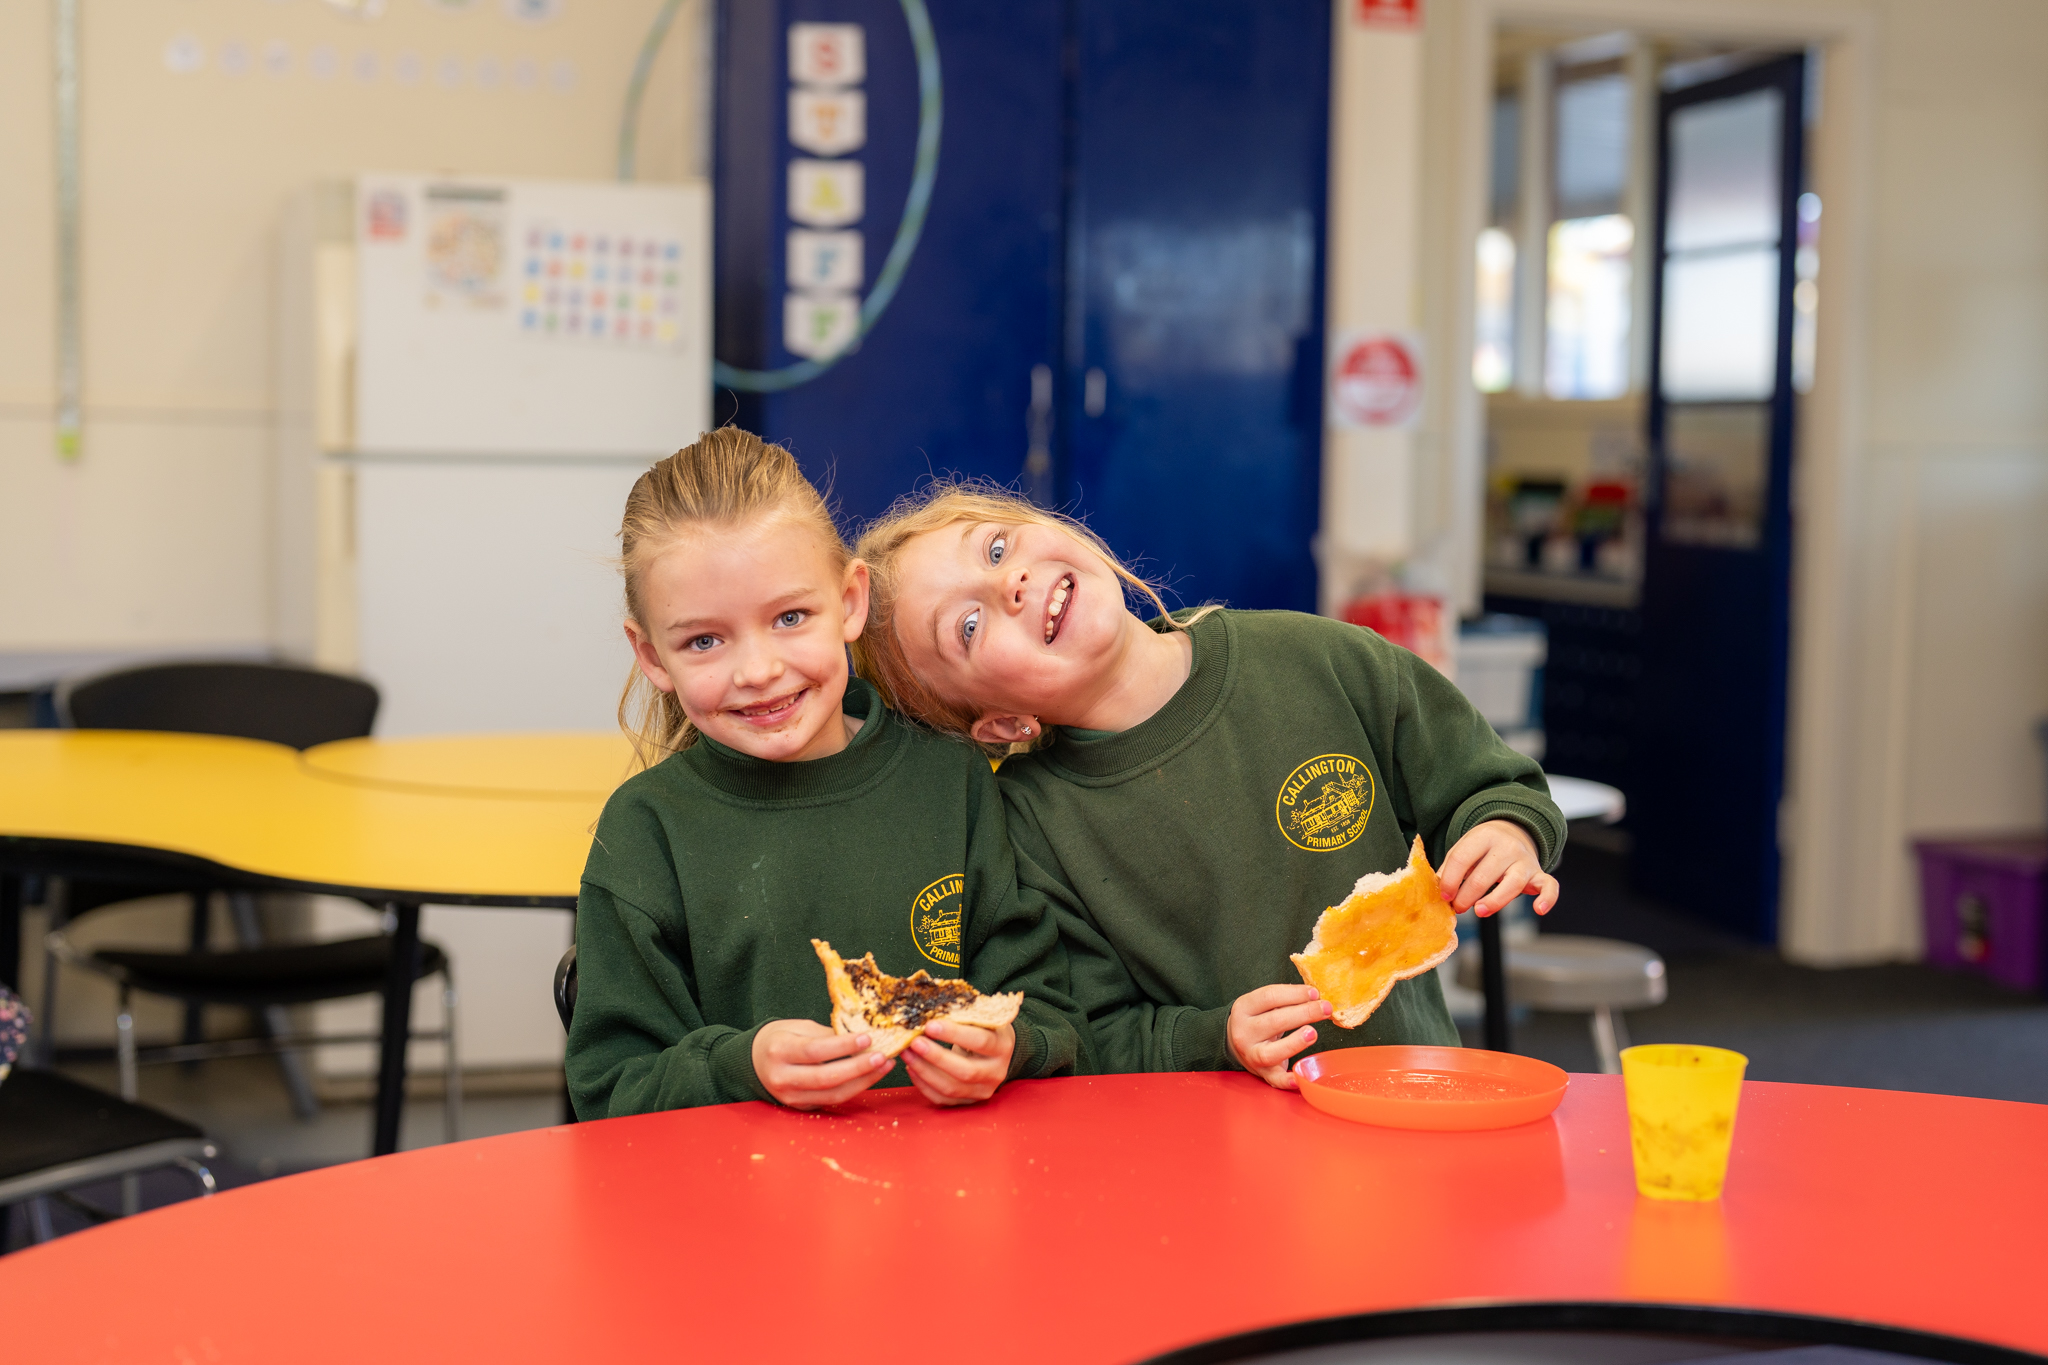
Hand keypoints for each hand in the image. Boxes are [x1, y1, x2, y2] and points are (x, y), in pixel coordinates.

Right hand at [752, 1018, 893, 1108]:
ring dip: (862, 1082)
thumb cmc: (780, 1039)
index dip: (843, 1046)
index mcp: (779, 1051)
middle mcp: (782, 1077)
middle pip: (826, 1078)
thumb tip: (860, 1037)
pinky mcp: (800, 1107)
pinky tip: (869, 1076)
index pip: (815, 1051)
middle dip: (858, 1068)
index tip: (867, 1038)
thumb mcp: (798, 1028)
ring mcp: (790, 1097)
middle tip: (882, 1056)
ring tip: (883, 1066)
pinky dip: (853, 1089)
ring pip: (832, 1094)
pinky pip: (831, 1101)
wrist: (755, 1061)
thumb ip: (826, 1034)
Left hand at [904, 1020, 1013, 1105]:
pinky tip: (911, 1068)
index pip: (980, 1041)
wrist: (997, 1052)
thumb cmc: (984, 1029)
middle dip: (936, 1057)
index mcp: (1002, 1046)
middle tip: (914, 1042)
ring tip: (907, 1054)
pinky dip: (923, 1085)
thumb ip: (961, 1015)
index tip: (930, 1025)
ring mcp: (983, 1090)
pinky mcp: (968, 1102)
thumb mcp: (981, 1018)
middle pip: (966, 1071)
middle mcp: (996, 1072)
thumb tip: (927, 1011)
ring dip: (925, 1071)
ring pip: (951, 1088)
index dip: (954, 1034)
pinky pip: (943, 1099)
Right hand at [1227, 984, 1330, 1090]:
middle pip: (1273, 1021)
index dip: (1294, 994)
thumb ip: (1285, 999)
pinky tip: (1301, 1077)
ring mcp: (1252, 1055)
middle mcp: (1244, 1032)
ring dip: (1294, 1043)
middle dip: (1303, 1013)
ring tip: (1312, 1033)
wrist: (1235, 1042)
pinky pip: (1275, 1079)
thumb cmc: (1258, 1019)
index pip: (1269, 997)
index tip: (1314, 993)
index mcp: (1244, 1008)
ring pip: (1271, 1052)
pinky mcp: (1262, 1073)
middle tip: (1325, 1008)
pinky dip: (1288, 1081)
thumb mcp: (1262, 1004)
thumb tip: (1315, 996)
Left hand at [1438, 819, 1558, 916]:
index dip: (1450, 880)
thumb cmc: (1483, 847)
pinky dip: (1548, 898)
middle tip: (1457, 907)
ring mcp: (1525, 860)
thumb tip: (1438, 889)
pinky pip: (1549, 885)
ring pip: (1513, 883)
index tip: (1444, 895)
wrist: (1513, 832)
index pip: (1462, 859)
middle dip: (1466, 896)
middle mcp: (1506, 846)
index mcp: (1483, 836)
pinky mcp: (1539, 874)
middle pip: (1484, 875)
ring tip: (1479, 911)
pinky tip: (1539, 909)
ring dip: (1494, 901)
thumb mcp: (1464, 848)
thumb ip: (1451, 867)